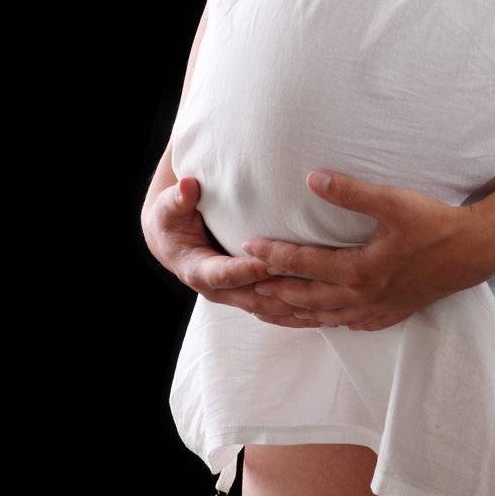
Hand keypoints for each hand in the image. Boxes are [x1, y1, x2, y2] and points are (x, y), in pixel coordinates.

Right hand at [140, 176, 319, 326]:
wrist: (173, 240)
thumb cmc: (172, 219)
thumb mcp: (169, 208)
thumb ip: (178, 199)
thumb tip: (187, 186)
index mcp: (197, 271)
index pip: (226, 275)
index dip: (249, 270)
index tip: (273, 261)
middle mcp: (218, 291)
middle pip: (254, 298)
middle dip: (283, 291)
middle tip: (312, 279)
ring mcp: (235, 296)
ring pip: (269, 307)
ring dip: (296, 304)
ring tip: (325, 295)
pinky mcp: (249, 295)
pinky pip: (276, 308)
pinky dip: (298, 310)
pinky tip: (324, 307)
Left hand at [240, 169, 494, 330]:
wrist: (473, 253)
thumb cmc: (433, 223)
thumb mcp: (392, 202)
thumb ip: (350, 192)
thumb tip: (312, 178)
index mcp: (359, 270)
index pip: (304, 264)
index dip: (273, 255)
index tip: (247, 246)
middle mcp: (362, 296)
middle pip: (306, 298)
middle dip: (273, 291)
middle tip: (244, 285)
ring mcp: (376, 308)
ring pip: (324, 317)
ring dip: (293, 313)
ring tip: (268, 309)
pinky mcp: (390, 312)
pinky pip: (350, 324)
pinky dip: (328, 323)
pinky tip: (323, 321)